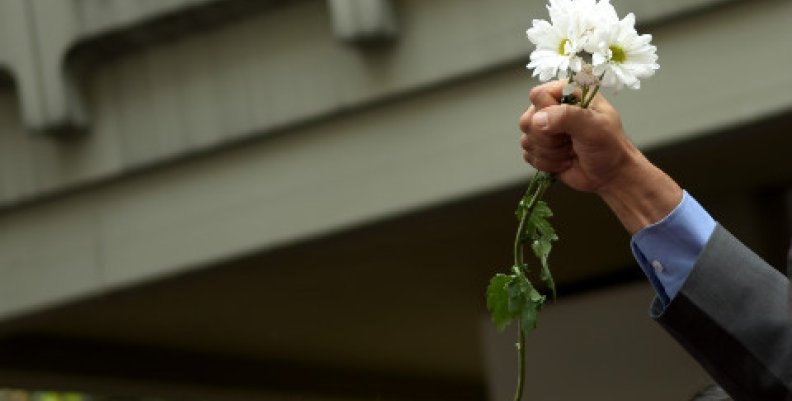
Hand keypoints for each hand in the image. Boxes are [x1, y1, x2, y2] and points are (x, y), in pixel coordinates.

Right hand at [519, 80, 681, 233]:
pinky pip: (528, 155)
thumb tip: (537, 120)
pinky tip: (564, 161)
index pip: (538, 95)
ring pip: (526, 140)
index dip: (547, 113)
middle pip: (527, 120)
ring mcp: (544, 130)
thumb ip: (567, 117)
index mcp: (568, 94)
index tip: (568, 126)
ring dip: (550, 153)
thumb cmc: (609, 147)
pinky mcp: (540, 149)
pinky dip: (547, 163)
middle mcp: (553, 109)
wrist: (610, 175)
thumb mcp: (594, 127)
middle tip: (571, 141)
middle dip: (549, 138)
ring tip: (571, 152)